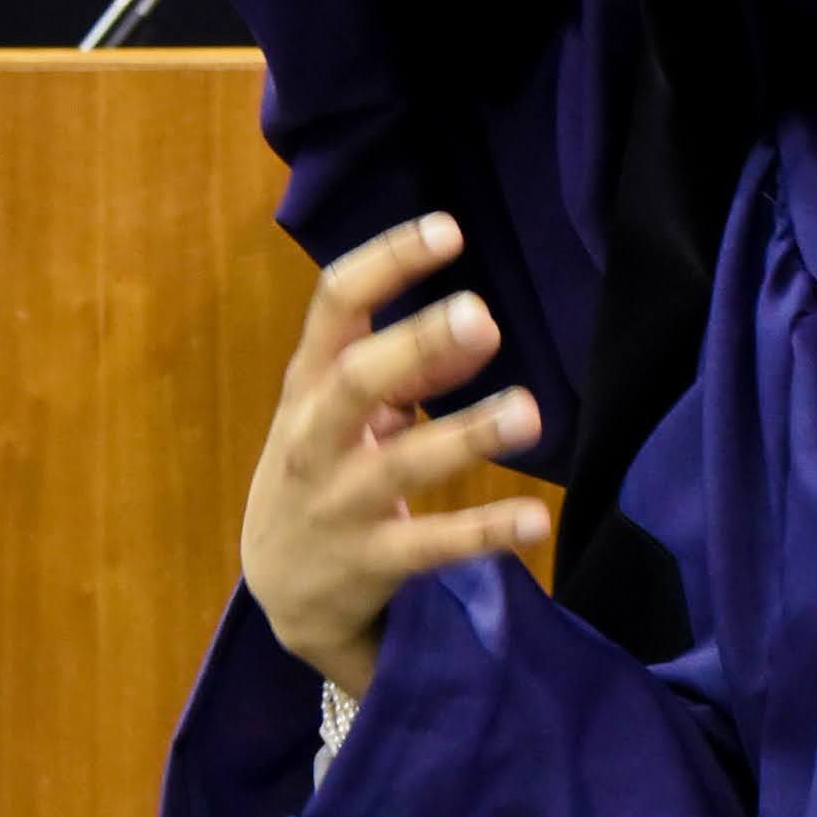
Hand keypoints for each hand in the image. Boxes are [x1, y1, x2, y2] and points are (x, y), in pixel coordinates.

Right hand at [241, 212, 551, 697]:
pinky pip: (430, 546)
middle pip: (356, 379)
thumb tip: (480, 327)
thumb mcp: (350, 412)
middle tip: (482, 316)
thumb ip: (414, 369)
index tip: (447, 230)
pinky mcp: (368, 563)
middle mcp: (313, 436)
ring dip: (466, 436)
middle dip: (416, 344)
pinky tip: (535, 520)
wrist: (281, 586)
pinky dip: (483, 533)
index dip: (386, 263)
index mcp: (308, 383)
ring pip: (399, 466)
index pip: (334, 305)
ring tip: (529, 412)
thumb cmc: (324, 468)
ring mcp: (337, 502)